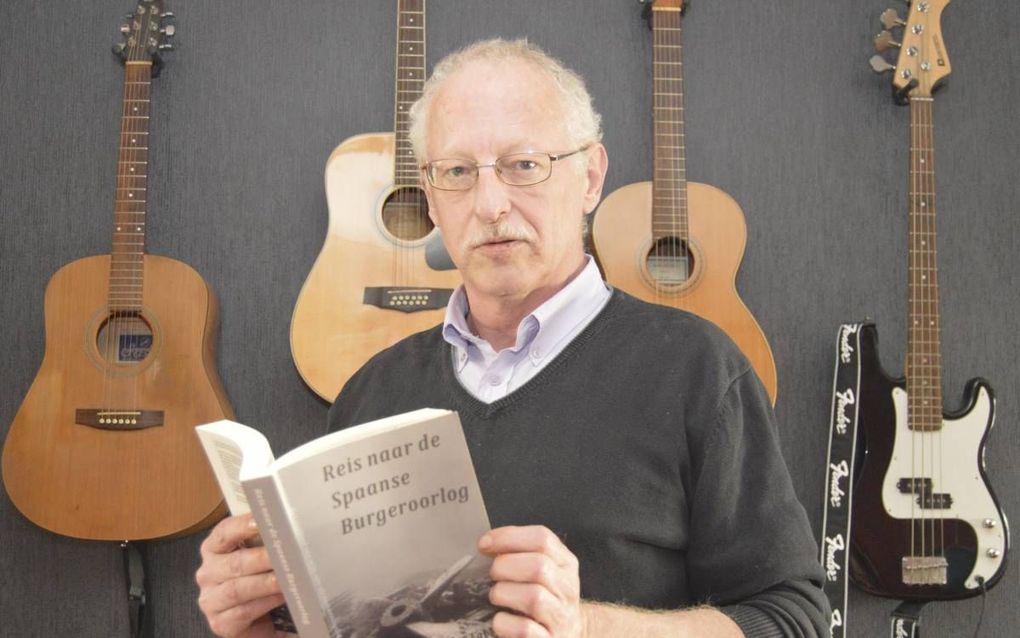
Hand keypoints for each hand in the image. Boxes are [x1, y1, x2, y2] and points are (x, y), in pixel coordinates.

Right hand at [195, 513, 286, 636]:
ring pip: (237, 589)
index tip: (261, 521)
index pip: (224, 533)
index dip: (242, 526)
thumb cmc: (258, 580)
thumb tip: (288, 527)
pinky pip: (242, 612)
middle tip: (285, 555)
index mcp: (215, 549)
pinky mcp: (219, 622)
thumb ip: (266, 541)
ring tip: (285, 579)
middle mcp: (208, 573)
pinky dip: (264, 603)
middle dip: (262, 558)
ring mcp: (211, 599)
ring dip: (265, 583)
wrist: (257, 618)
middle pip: (234, 563)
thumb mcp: (259, 556)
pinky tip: (279, 598)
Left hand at [479, 525, 584, 637]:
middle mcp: (567, 589)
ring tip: (496, 596)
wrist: (565, 634)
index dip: (508, 537)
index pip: (542, 539)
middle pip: (539, 566)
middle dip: (505, 566)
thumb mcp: (542, 570)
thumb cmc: (544, 598)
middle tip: (493, 574)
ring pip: (534, 597)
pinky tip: (500, 620)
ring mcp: (560, 618)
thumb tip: (486, 543)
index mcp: (566, 563)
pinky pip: (524, 630)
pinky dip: (505, 623)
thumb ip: (522, 553)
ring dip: (504, 593)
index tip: (484, 544)